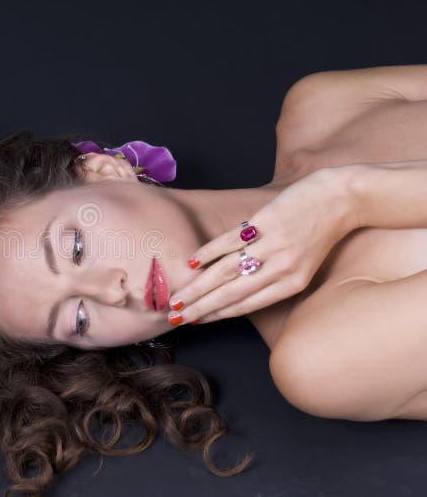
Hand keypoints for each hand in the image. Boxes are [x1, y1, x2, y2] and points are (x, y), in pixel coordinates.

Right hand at [166, 166, 358, 326]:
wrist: (342, 198)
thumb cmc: (322, 232)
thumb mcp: (305, 265)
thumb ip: (274, 278)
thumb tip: (236, 288)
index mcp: (291, 284)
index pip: (246, 304)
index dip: (218, 314)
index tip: (195, 321)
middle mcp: (281, 268)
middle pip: (231, 292)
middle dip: (201, 307)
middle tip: (176, 316)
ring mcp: (273, 244)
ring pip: (226, 271)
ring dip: (198, 286)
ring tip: (179, 296)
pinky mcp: (266, 221)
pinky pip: (230, 241)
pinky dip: (208, 253)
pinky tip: (192, 263)